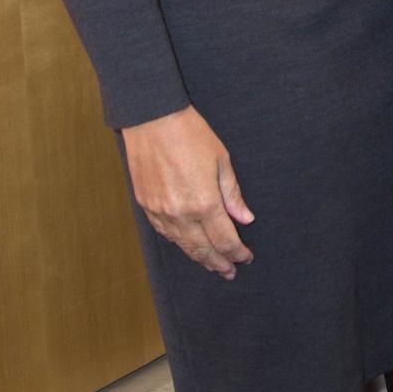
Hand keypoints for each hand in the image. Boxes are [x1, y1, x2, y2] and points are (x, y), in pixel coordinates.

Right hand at [121, 106, 254, 277]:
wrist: (152, 119)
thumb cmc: (190, 134)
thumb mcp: (221, 160)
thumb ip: (232, 194)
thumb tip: (244, 219)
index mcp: (204, 202)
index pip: (224, 240)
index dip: (237, 252)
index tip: (246, 257)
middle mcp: (181, 213)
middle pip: (203, 249)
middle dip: (219, 263)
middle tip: (230, 272)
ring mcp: (160, 212)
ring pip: (182, 245)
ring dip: (199, 257)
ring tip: (211, 264)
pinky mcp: (146, 205)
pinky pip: (164, 233)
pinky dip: (178, 243)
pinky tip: (187, 245)